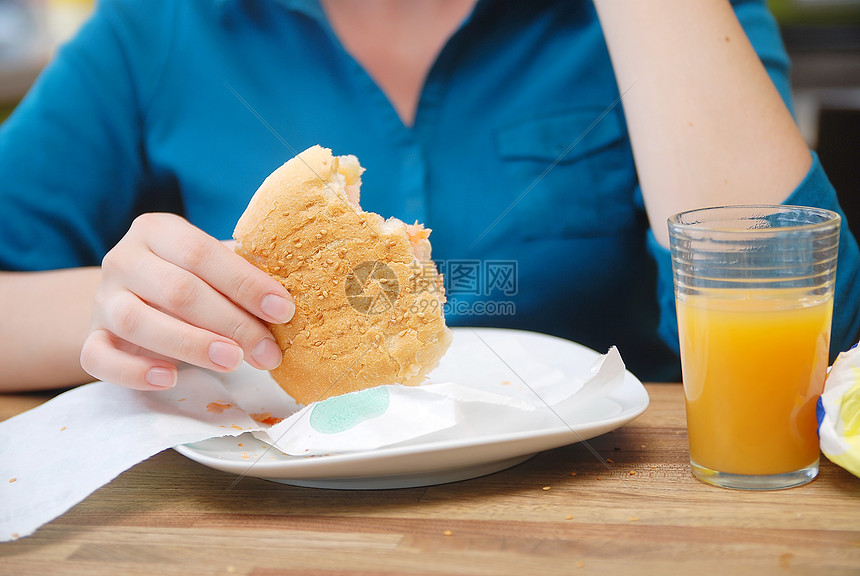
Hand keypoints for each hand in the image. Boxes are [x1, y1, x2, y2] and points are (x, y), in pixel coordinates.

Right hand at [80, 213, 294, 389]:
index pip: (201, 253)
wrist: (134, 297)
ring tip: (233, 361)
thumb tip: (288, 304)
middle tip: (268, 351)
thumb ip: (243, 276)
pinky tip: (170, 378)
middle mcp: (123, 259)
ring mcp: (102, 299)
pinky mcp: (90, 337)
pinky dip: (134, 372)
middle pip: (178, 290)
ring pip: (139, 322)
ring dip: (191, 344)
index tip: (284, 310)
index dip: (245, 283)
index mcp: (157, 230)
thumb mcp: (215, 269)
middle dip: (231, 323)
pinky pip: (100, 357)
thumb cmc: (191, 281)